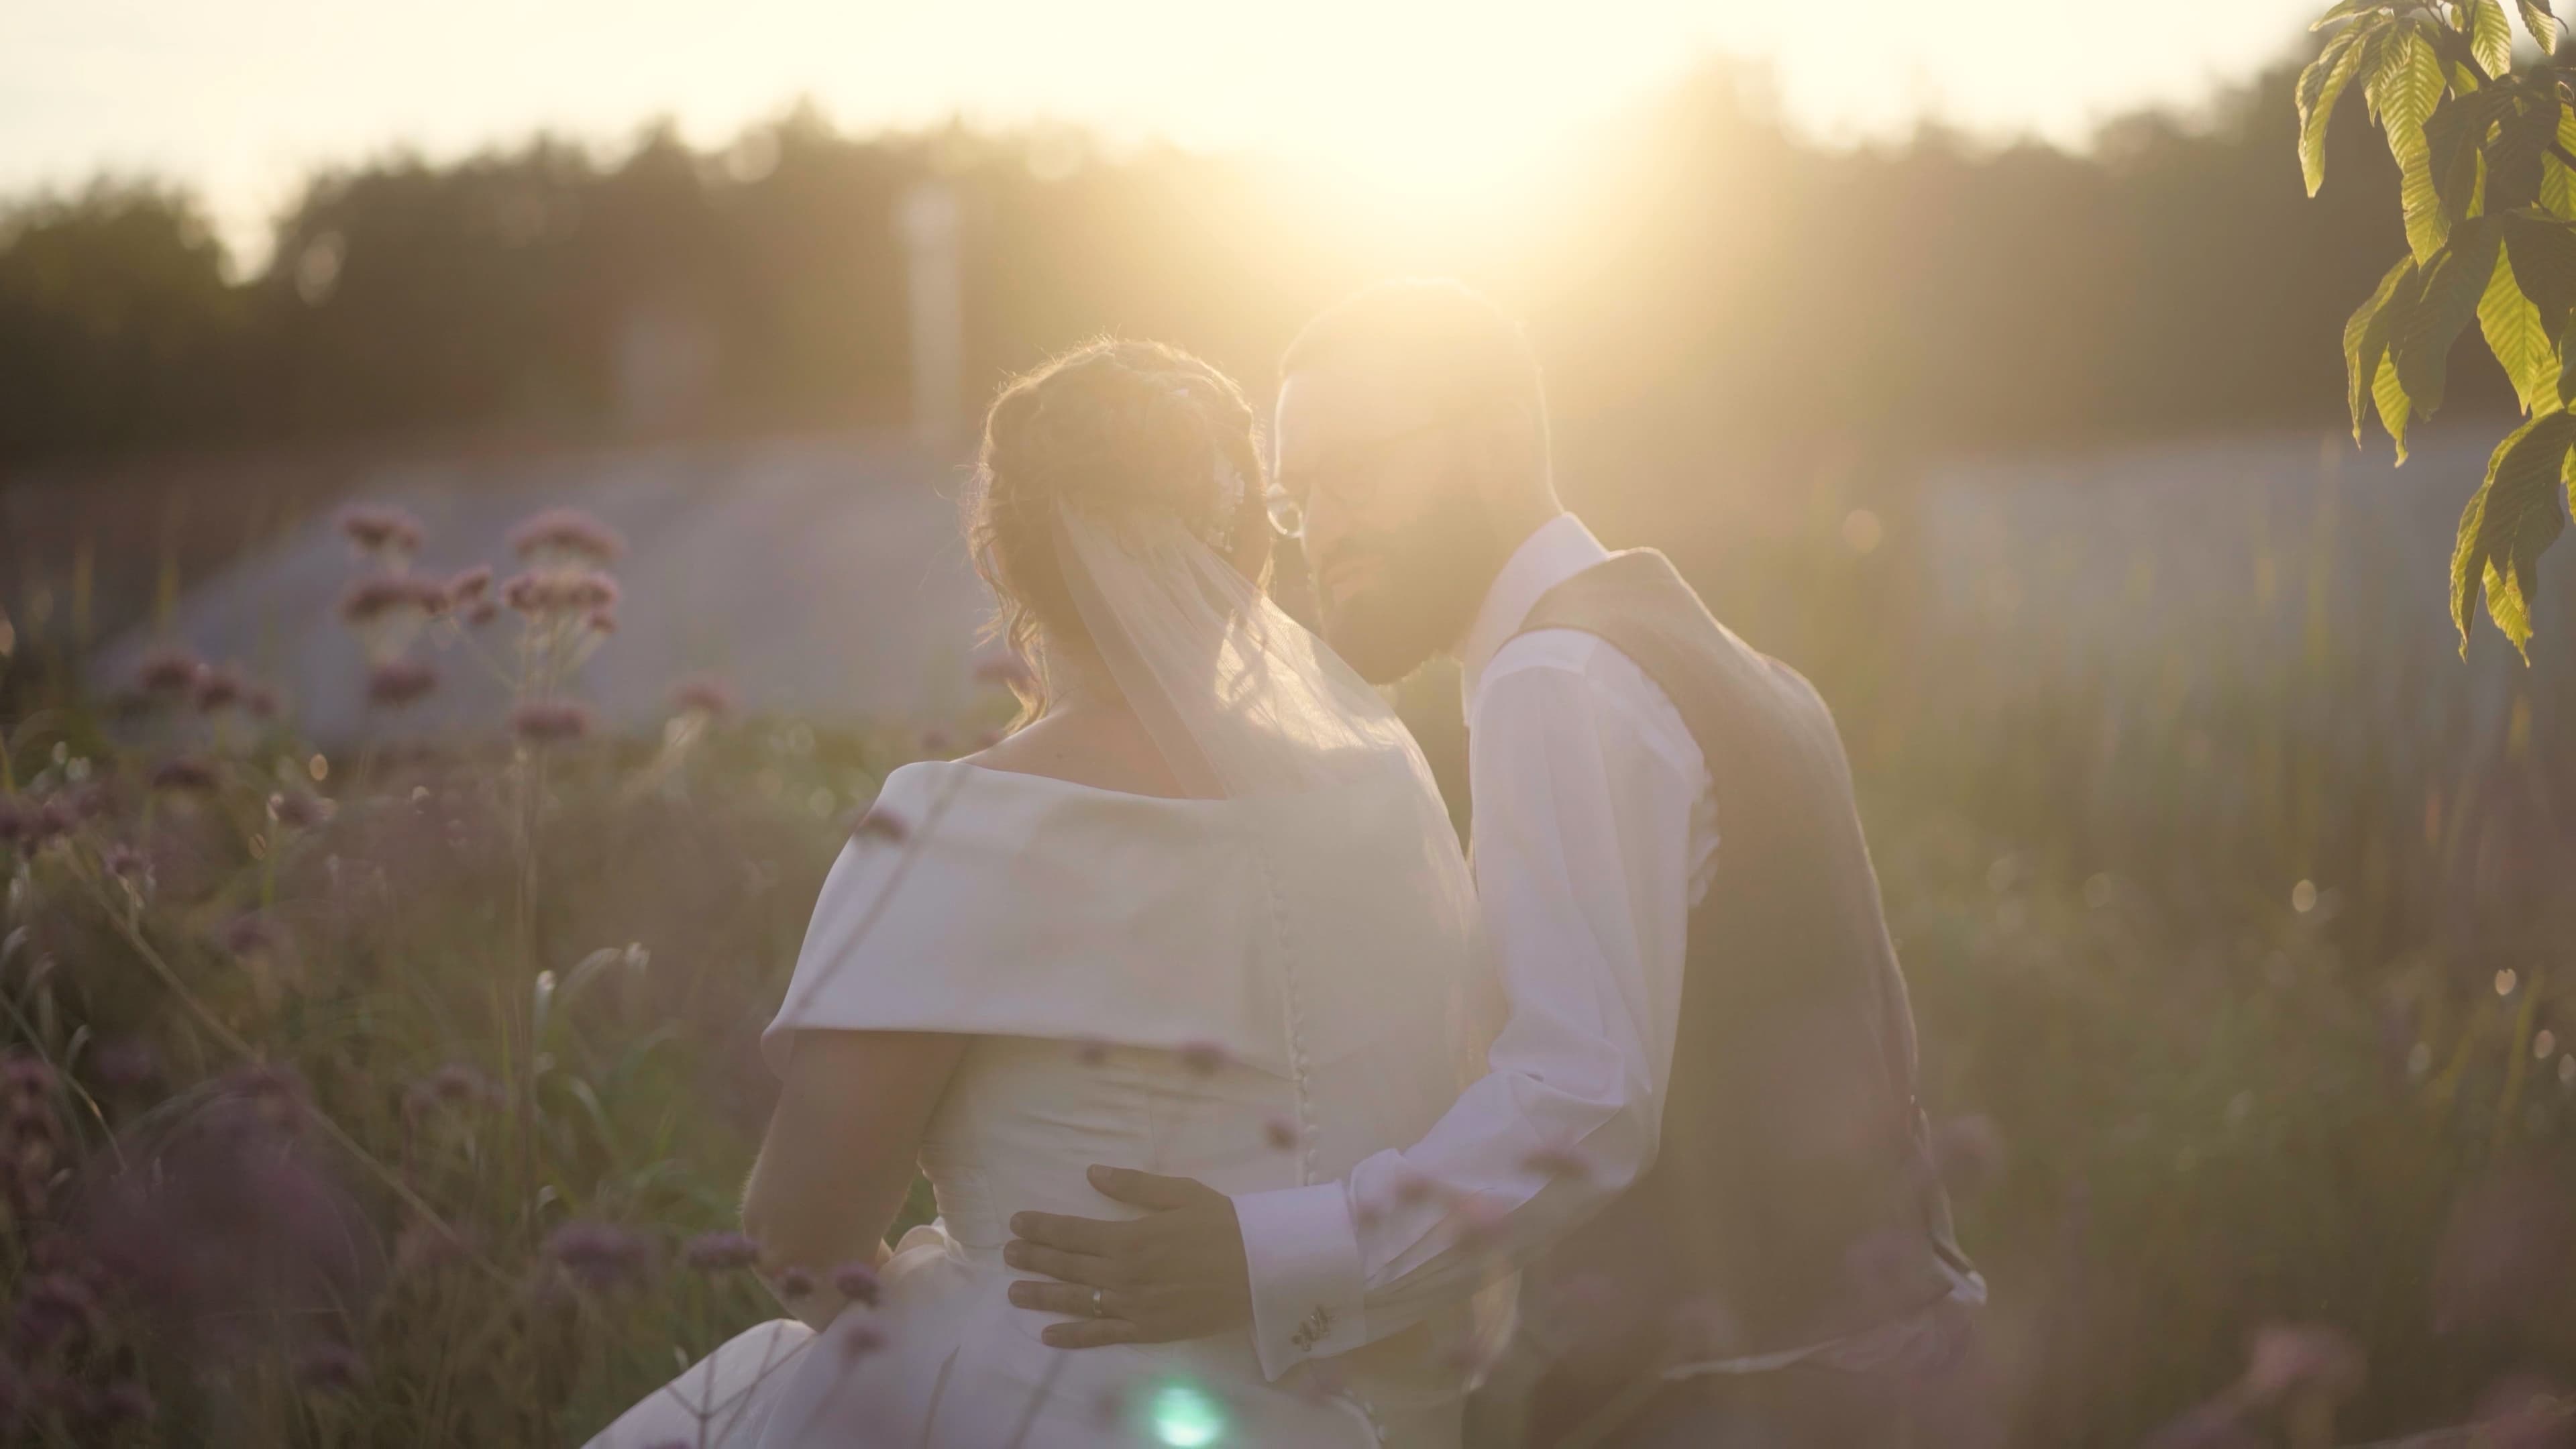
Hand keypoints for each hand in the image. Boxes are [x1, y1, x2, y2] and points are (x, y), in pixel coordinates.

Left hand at [1004, 1165, 1252, 1347]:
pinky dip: (1073, 1336)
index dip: (1041, 1227)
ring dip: (1042, 1295)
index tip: (1016, 1222)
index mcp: (1129, 1236)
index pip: (1072, 1231)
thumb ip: (1134, 1185)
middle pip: (1067, 1265)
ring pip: (1076, 1300)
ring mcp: (1133, 1306)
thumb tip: (1091, 1172)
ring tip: (1013, 1291)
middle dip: (1033, 1258)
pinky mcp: (1147, 1330)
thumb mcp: (1181, 1194)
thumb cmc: (1225, 1225)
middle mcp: (1123, 1273)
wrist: (1263, 1270)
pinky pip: (1102, 1335)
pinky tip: (1048, 1334)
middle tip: (1006, 1254)